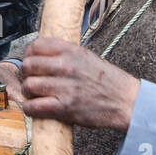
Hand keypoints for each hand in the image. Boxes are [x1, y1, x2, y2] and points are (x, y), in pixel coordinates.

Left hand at [19, 37, 138, 130]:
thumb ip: (65, 54)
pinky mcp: (64, 107)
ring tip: (36, 96)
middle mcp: (66, 66)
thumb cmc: (108, 81)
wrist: (127, 102)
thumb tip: (41, 55)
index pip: (36, 45)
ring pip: (28, 86)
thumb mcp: (88, 57)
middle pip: (28, 65)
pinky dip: (30, 109)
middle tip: (33, 81)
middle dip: (27, 74)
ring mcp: (64, 87)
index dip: (30, 55)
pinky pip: (33, 106)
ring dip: (28, 93)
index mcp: (71, 51)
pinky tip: (36, 108)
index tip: (32, 62)